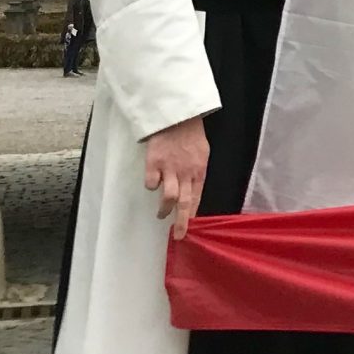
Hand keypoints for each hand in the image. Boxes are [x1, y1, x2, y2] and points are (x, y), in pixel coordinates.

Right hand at [145, 116, 209, 239]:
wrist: (178, 117)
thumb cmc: (191, 136)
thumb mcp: (202, 154)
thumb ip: (196, 173)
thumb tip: (193, 192)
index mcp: (199, 171)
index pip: (197, 198)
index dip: (192, 215)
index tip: (189, 228)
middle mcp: (186, 173)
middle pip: (184, 203)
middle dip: (180, 222)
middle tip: (177, 236)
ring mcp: (170, 169)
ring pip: (168, 197)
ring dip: (164, 209)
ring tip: (161, 214)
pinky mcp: (154, 164)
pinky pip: (151, 183)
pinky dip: (151, 186)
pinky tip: (152, 183)